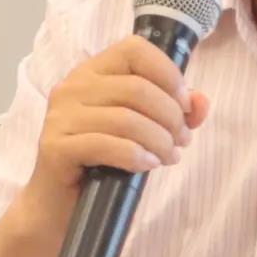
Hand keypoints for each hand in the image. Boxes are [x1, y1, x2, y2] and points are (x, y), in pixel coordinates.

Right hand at [25, 35, 209, 216]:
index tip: (184, 104)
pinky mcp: (56, 147)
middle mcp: (72, 86)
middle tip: (181, 141)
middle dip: (170, 117)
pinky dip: (136, 156)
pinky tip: (147, 166)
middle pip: (137, 88)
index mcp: (92, 71)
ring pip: (127, 119)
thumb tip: (200, 102)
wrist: (58, 206)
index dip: (168, 74)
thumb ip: (174, 111)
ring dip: (159, 140)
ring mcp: (60, 116)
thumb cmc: (103, 161)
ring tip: (168, 157)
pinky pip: (108, 145)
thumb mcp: (143, 130)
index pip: (135, 49)